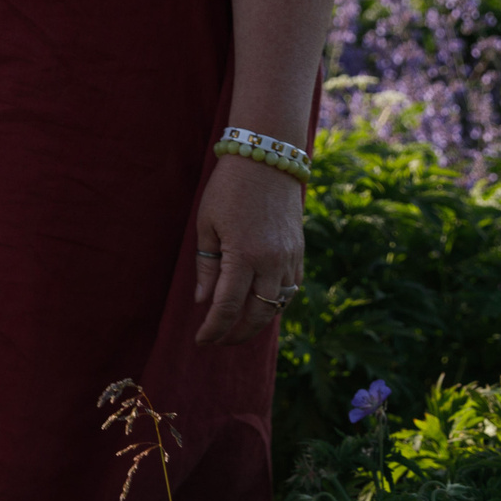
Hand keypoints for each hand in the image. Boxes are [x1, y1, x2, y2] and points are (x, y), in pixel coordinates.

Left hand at [190, 155, 303, 345]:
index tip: (200, 340)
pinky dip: (276, 302)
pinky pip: (292, 288)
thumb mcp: (206, 225)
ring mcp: (289, 258)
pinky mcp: (300, 251)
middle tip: (218, 340)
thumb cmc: (228, 189)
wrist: (267, 159)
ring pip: (278, 305)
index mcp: (243, 256)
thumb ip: (206, 266)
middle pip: (257, 315)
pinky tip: (261, 304)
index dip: (213, 329)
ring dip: (258, 321)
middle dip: (236, 334)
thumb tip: (203, 302)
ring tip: (237, 327)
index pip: (227, 308)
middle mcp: (271, 262)